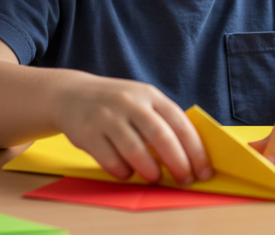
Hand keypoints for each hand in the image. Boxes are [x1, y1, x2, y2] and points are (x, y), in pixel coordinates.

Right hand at [54, 74, 210, 185]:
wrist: (71, 94)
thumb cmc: (116, 103)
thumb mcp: (142, 100)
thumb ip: (163, 121)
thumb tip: (191, 156)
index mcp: (150, 95)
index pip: (180, 123)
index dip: (195, 150)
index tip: (203, 170)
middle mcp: (129, 103)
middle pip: (161, 137)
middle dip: (177, 163)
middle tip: (184, 180)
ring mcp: (107, 117)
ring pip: (135, 150)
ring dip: (150, 170)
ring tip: (155, 177)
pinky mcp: (87, 133)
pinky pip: (110, 160)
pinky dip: (123, 172)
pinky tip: (127, 173)